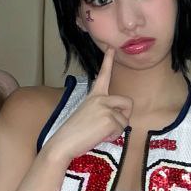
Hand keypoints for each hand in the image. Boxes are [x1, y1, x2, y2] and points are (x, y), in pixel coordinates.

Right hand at [48, 48, 133, 163]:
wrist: (63, 143)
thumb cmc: (74, 133)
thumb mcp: (88, 115)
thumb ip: (103, 110)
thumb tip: (117, 117)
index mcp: (94, 95)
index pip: (103, 75)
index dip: (108, 60)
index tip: (111, 47)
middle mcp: (101, 98)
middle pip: (128, 103)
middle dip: (124, 116)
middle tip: (110, 125)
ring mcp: (105, 107)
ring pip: (125, 120)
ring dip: (115, 130)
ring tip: (98, 132)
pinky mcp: (109, 119)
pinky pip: (121, 130)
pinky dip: (112, 137)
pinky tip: (98, 136)